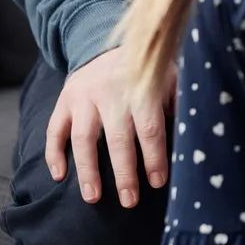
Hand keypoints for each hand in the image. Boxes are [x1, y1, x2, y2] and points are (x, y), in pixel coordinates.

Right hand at [45, 46, 172, 206]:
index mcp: (141, 87)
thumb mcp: (170, 76)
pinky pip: (53, 130)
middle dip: (124, 173)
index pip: (149, 128)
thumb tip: (190, 136)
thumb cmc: (147, 69)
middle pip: (117, 138)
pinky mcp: (63, 100)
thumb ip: (177, 103)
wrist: (108, 43)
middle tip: (129, 201)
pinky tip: (58, 177)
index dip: (154, 156)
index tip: (158, 182)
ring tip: (93, 198)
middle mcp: (109, 92)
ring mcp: (83, 97)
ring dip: (87, 171)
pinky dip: (54, 154)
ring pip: (82, 138)